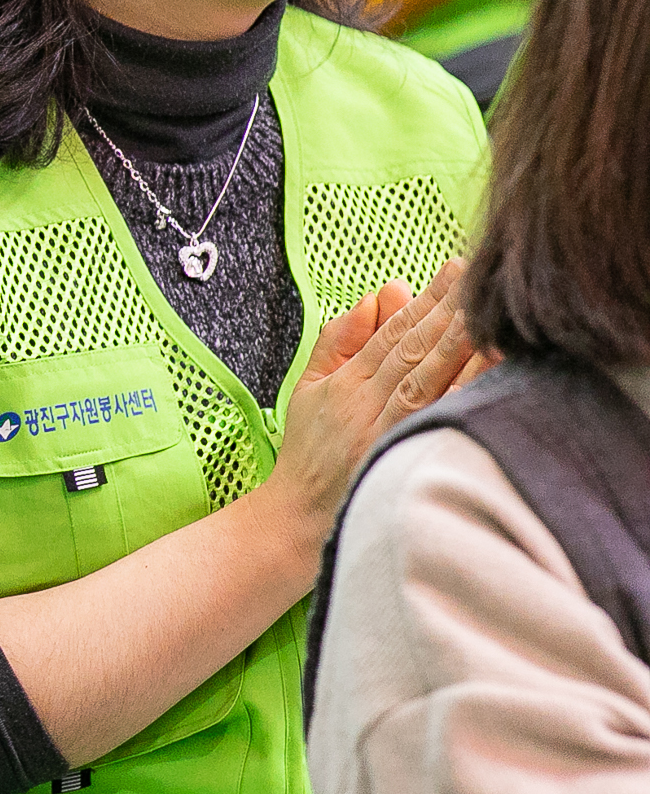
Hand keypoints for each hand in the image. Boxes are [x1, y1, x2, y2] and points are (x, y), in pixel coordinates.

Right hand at [258, 261, 482, 537]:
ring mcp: (387, 436)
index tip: (452, 272)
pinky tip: (491, 375)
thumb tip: (374, 299)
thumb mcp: (307, 388)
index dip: (422, 302)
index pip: (390, 334)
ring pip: (429, 382)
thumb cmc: (309, 454)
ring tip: (488, 314)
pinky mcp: (403, 462)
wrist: (302, 521)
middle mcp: (367, 407)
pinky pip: (440, 423)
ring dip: (460, 347)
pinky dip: (465, 397)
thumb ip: (337, 341)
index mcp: (345, 386)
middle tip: (477, 278)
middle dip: (447, 311)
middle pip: (414, 351)